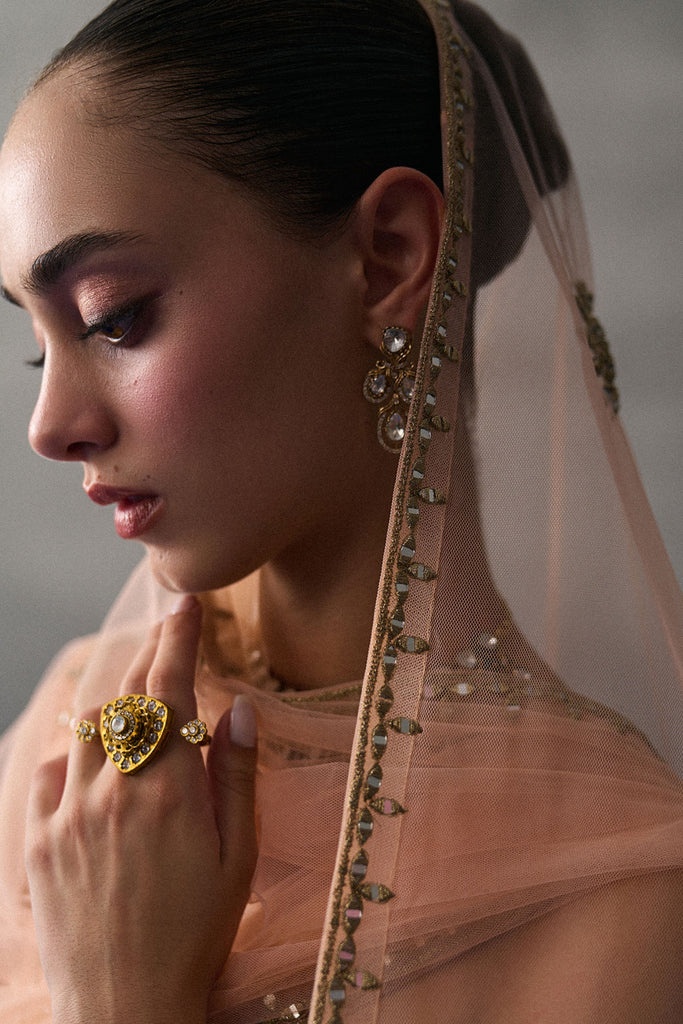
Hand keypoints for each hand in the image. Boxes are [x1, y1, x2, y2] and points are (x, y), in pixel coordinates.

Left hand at [26, 595, 256, 1023]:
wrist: (127, 1009)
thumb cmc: (198, 934)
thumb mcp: (239, 857)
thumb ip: (236, 775)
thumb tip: (237, 707)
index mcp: (168, 790)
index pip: (169, 688)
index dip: (177, 637)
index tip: (184, 603)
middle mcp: (112, 790)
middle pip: (128, 697)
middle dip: (150, 652)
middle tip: (168, 625)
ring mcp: (69, 815)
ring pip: (87, 727)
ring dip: (116, 699)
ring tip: (140, 693)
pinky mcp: (40, 843)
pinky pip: (50, 772)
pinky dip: (74, 753)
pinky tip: (94, 761)